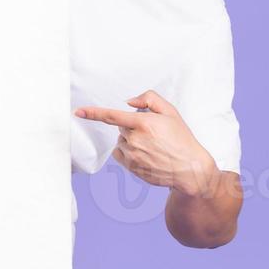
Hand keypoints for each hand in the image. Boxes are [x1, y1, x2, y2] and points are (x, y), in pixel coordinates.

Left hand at [74, 89, 220, 197]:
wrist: (190, 169)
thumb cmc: (182, 139)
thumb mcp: (171, 112)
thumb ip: (149, 99)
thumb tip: (129, 102)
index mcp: (144, 123)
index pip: (112, 116)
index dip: (93, 113)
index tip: (78, 112)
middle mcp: (135, 139)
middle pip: (121, 127)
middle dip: (132, 126)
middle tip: (153, 133)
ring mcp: (132, 155)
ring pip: (121, 141)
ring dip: (131, 140)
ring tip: (152, 146)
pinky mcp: (131, 167)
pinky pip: (120, 154)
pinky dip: (128, 151)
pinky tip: (145, 154)